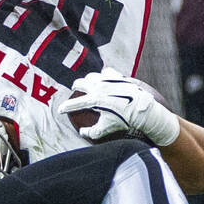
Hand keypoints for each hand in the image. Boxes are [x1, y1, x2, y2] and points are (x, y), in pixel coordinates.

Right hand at [59, 67, 179, 145]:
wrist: (142, 109)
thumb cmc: (124, 120)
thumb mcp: (105, 129)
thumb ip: (91, 132)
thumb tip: (82, 132)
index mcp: (94, 100)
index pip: (74, 104)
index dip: (65, 107)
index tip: (60, 110)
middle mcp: (99, 88)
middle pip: (80, 83)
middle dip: (75, 87)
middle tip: (75, 90)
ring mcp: (108, 80)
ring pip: (92, 76)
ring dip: (88, 80)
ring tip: (89, 84)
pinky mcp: (117, 76)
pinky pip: (106, 71)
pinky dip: (103, 75)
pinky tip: (104, 79)